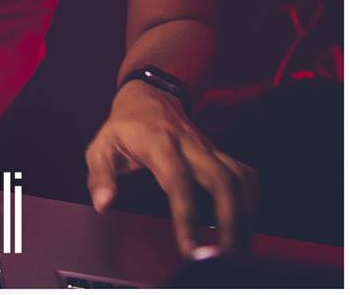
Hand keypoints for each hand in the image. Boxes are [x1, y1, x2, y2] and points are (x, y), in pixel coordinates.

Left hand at [85, 80, 257, 256]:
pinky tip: (245, 225)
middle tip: (225, 257)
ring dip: (245, 216)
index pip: (178, 181)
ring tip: (239, 249)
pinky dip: (251, 201)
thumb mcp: (102, 145)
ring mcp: (207, 148)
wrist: (148, 94)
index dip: (186, 216)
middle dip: (231, 222)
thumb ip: (101, 176)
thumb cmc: (124, 125)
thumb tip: (103, 204)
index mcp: (158, 144)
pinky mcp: (219, 153)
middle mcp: (189, 145)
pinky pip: (244, 175)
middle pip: (222, 180)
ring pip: (239, 178)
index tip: (190, 249)